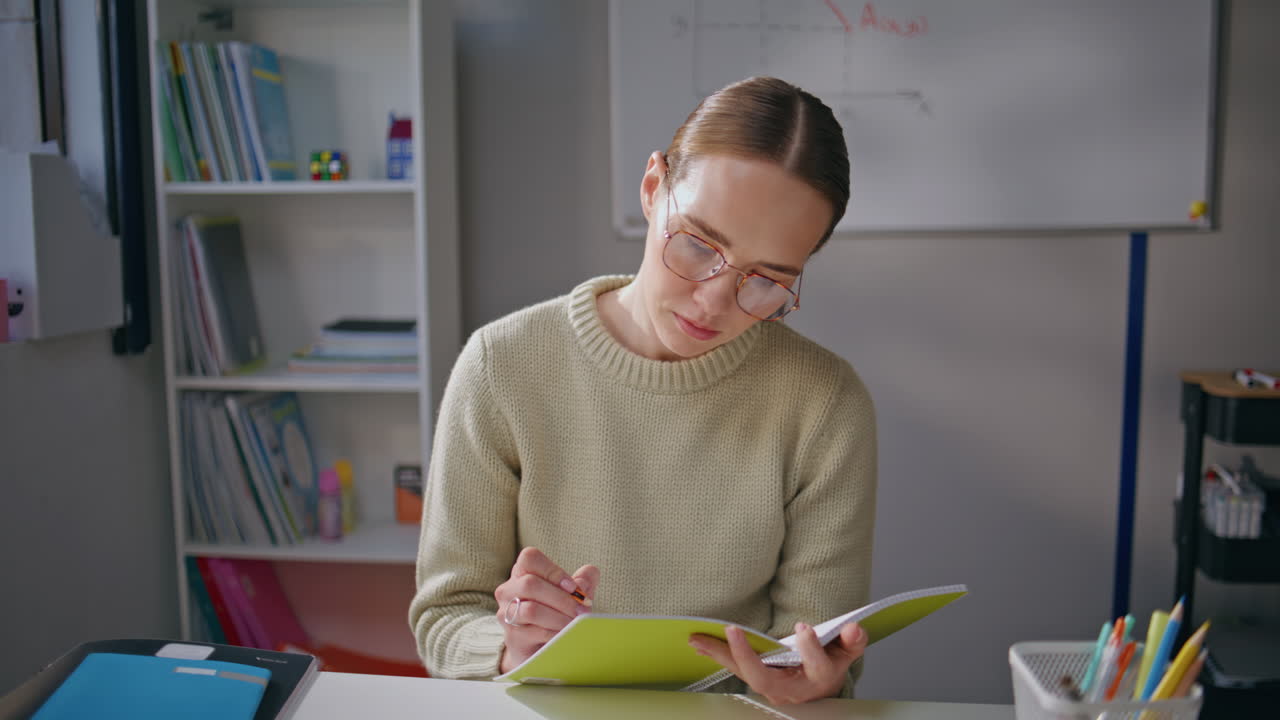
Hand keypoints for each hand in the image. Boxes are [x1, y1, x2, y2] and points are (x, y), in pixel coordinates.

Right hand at [496, 547, 599, 672]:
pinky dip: (555, 633)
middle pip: (530, 584)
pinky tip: (567, 635)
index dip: (553, 571)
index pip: (530, 558)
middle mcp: (508, 590)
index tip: (573, 587)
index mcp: (522, 572)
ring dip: (559, 617)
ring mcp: (507, 614)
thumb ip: (583, 581)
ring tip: (576, 624)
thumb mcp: (572, 595)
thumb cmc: (556, 614)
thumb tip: (590, 572)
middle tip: (582, 609)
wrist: (541, 648)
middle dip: (562, 598)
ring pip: (531, 610)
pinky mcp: (512, 637)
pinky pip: (534, 632)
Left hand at [688, 621, 867, 704]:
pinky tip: (699, 643)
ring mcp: (770, 688)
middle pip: (764, 678)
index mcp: (818, 678)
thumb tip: (854, 628)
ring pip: (742, 673)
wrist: (818, 690)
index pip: (815, 666)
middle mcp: (790, 688)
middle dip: (747, 656)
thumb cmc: (830, 665)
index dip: (810, 649)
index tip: (804, 628)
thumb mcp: (846, 654)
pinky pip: (735, 669)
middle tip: (732, 631)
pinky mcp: (756, 681)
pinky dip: (716, 655)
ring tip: (698, 638)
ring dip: (720, 655)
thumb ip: (852, 641)